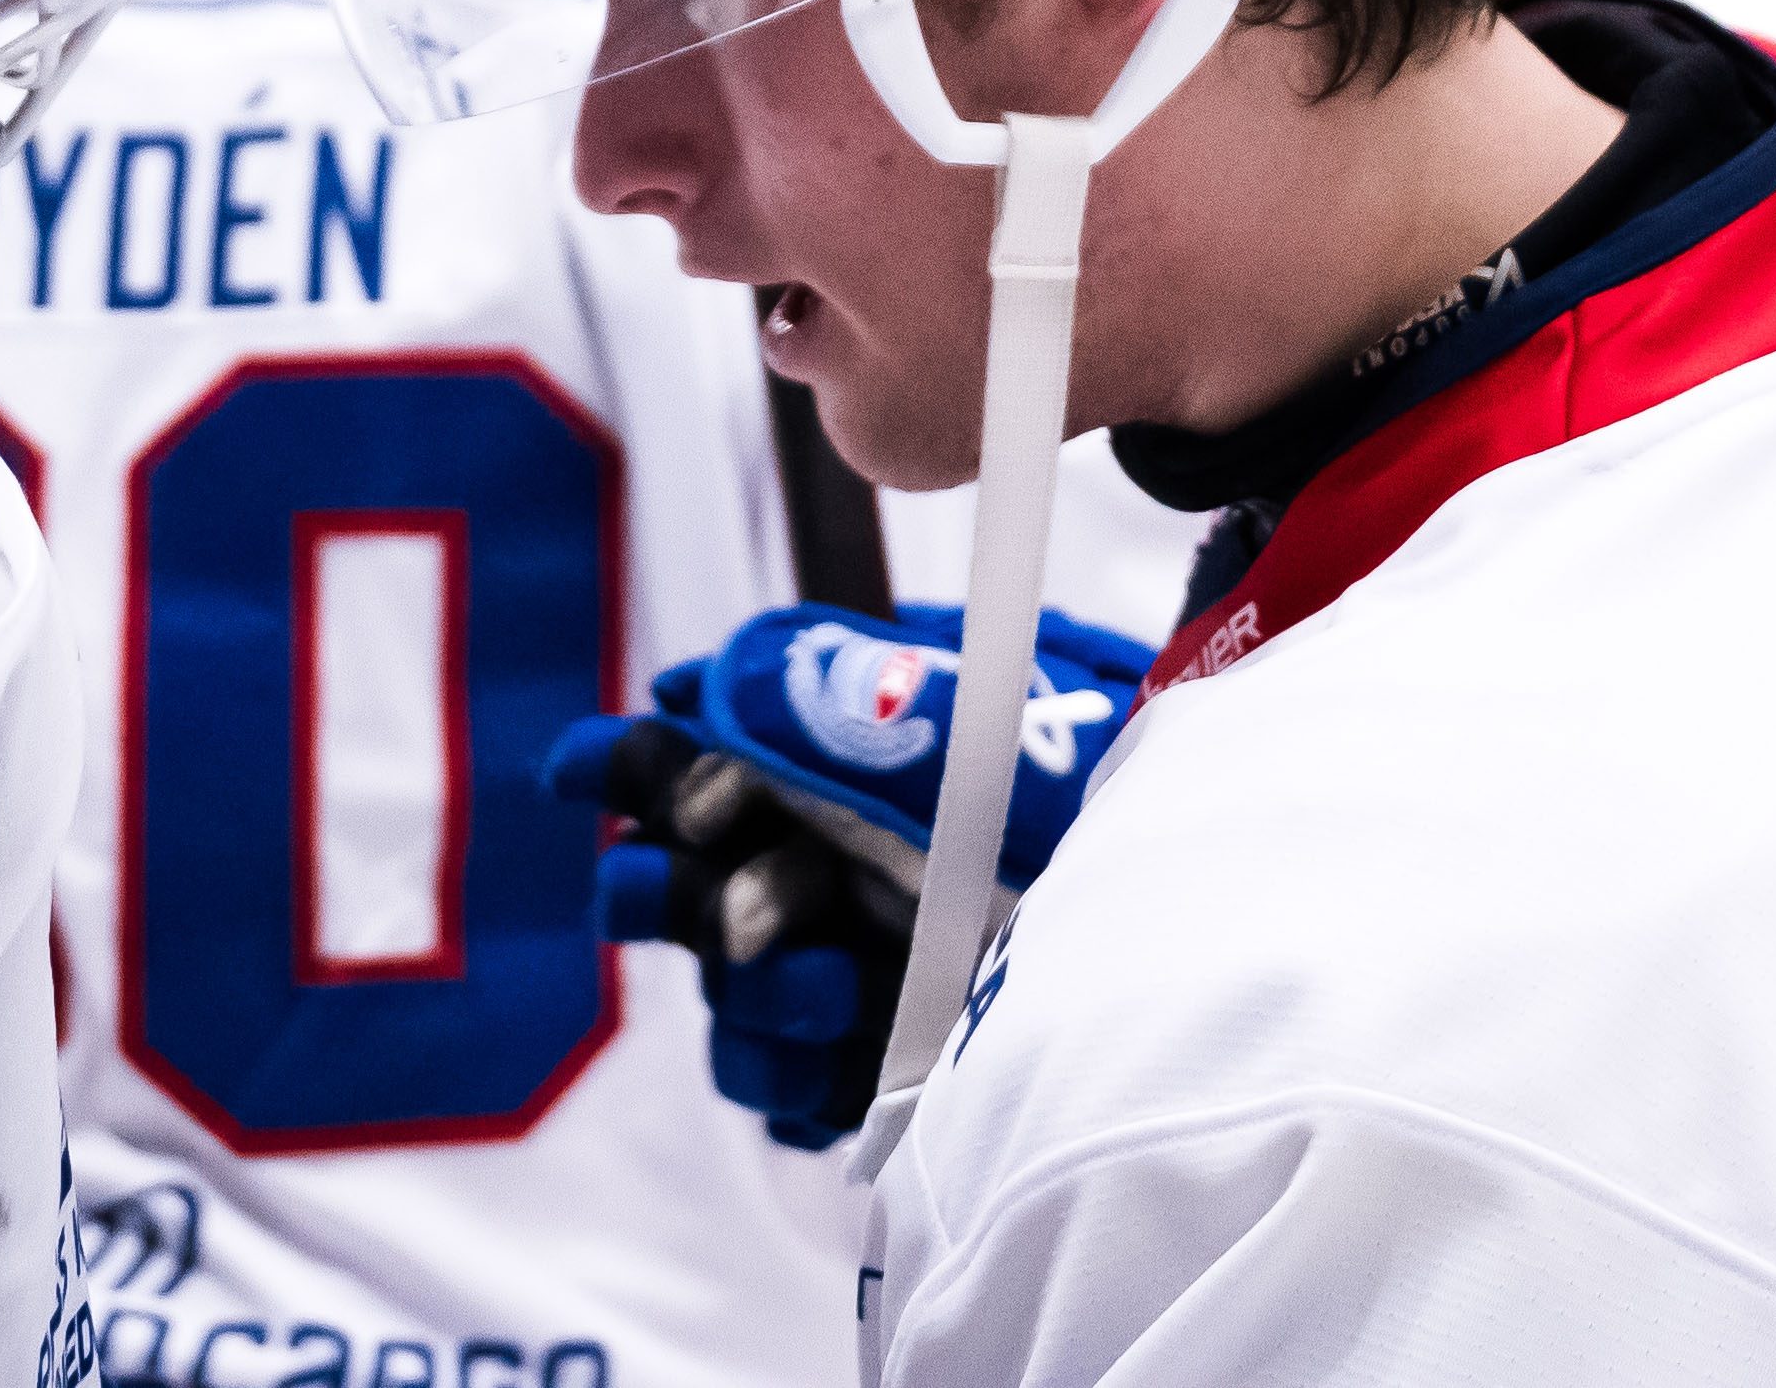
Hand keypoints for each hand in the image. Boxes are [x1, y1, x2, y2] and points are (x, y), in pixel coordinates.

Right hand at [545, 605, 1155, 1150]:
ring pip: (725, 999)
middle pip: (682, 886)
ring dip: (746, 992)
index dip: (627, 764)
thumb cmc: (1085, 786)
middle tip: (656, 893)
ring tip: (819, 988)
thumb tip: (704, 685)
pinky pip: (784, 1092)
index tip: (584, 772)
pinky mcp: (871, 1067)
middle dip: (661, 891)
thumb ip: (849, 696)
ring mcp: (838, 971)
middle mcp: (815, 868)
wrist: (1191, 909)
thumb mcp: (982, 719)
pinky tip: (836, 1056)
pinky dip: (793, 1076)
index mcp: (823, 765)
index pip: (688, 757)